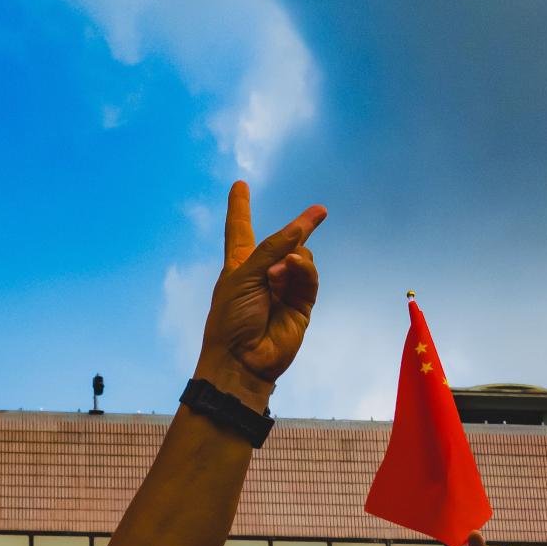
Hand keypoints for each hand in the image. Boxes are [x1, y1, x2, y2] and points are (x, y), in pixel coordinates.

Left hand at [194, 182, 325, 405]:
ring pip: (302, 256)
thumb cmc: (230, 319)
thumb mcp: (242, 275)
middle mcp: (262, 273)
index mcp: (239, 265)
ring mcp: (284, 289)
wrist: (241, 360)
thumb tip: (301, 229)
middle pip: (284, 241)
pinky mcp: (301, 305)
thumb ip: (271, 248)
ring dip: (293, 258)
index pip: (239, 229)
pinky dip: (303, 269)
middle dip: (298, 229)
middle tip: (315, 215)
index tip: (239, 185)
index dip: (240, 207)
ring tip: (277, 274)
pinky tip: (293, 266)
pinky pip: (308, 278)